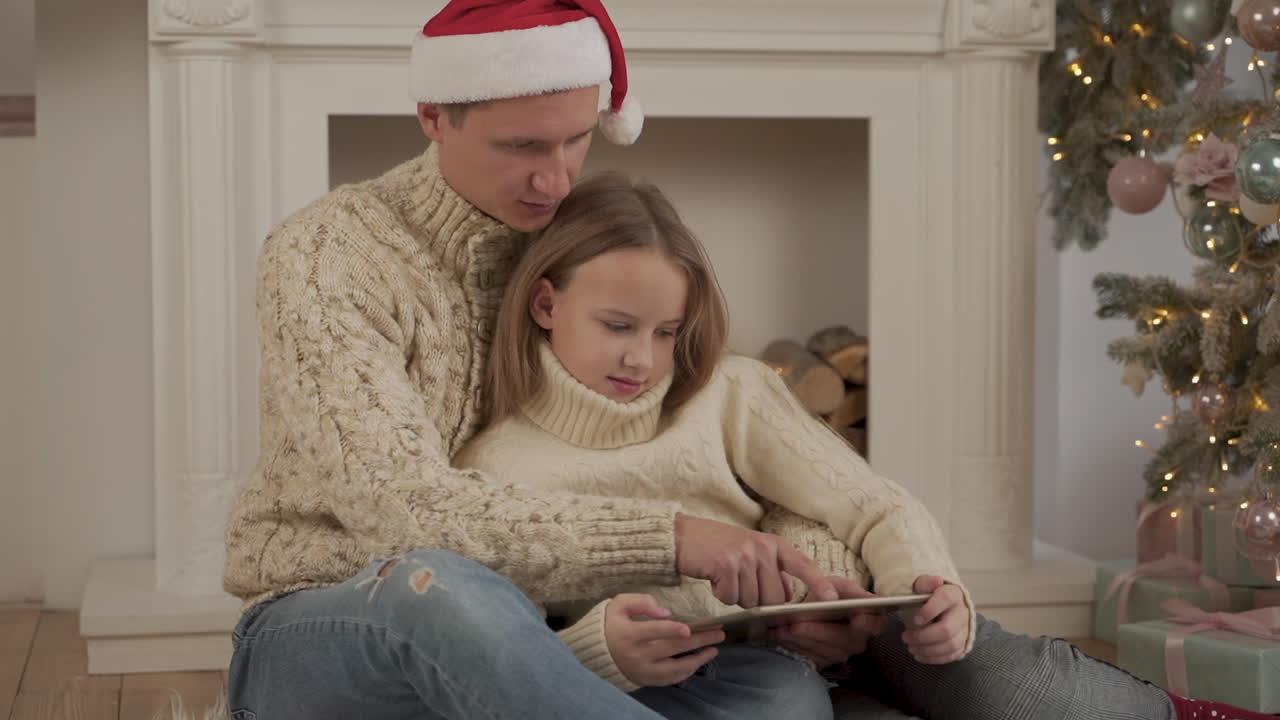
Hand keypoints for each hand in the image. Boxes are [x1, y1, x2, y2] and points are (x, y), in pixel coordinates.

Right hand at [603, 594, 724, 687]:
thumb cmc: (612, 622)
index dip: (670, 630)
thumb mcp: (620, 604)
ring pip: (674, 668)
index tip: (688, 629)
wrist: (597, 650)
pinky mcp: (646, 680)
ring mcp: (642, 671)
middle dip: (698, 641)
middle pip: (671, 648)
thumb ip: (641, 602)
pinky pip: (670, 679)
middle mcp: (636, 655)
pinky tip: (698, 661)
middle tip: (718, 633)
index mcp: (628, 634)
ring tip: (714, 649)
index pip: (652, 632)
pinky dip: (686, 671)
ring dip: (697, 659)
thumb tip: (665, 612)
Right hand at [674, 513, 837, 607]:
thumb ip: (773, 572)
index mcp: (774, 545)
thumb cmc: (718, 547)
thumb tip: (789, 597)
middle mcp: (762, 548)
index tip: (831, 597)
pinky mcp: (724, 564)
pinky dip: (720, 594)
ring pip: (751, 601)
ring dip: (736, 596)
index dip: (818, 582)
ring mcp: (744, 555)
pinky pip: (730, 598)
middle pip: (774, 598)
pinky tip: (714, 577)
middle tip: (739, 581)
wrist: (683, 536)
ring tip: (725, 576)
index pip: (802, 565)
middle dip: (756, 599)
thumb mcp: (752, 552)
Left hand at [769, 576, 887, 667]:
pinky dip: (794, 646)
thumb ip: (845, 589)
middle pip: (842, 639)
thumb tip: (852, 599)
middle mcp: (859, 640)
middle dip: (817, 631)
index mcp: (870, 619)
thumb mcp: (837, 584)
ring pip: (823, 650)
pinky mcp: (825, 662)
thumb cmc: (829, 593)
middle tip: (795, 624)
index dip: (867, 622)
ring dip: (801, 639)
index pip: (875, 623)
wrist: (814, 608)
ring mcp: (842, 653)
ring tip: (781, 628)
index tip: (856, 617)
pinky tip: (780, 636)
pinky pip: (811, 657)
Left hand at [903, 575, 968, 663]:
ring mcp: (964, 629)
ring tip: (911, 648)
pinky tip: (920, 655)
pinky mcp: (963, 643)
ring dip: (927, 650)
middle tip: (906, 638)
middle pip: (946, 630)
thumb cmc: (932, 596)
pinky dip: (934, 658)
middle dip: (923, 637)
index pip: (945, 599)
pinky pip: (952, 655)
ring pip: (950, 645)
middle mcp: (962, 612)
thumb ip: (926, 582)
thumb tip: (935, 580)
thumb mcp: (926, 585)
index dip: (929, 610)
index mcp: (953, 594)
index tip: (915, 620)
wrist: (948, 606)